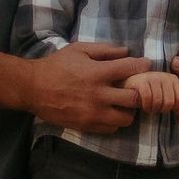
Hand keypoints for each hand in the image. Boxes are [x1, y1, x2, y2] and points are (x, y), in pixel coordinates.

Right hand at [24, 42, 147, 133]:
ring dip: (128, 110)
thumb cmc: (56, 66)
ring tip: (122, 103)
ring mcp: (93, 113)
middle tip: (135, 88)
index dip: (142, 65)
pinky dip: (114, 121)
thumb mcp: (79, 50)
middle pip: (135, 98)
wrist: (33, 88)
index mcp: (98, 73)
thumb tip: (126, 51)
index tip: (146, 64)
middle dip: (138, 92)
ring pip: (126, 118)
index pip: (130, 69)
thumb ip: (104, 50)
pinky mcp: (87, 125)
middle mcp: (99, 95)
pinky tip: (109, 112)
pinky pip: (111, 129)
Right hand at [123, 71, 178, 114]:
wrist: (129, 82)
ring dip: (152, 109)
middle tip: (155, 108)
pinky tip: (142, 105)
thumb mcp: (165, 96)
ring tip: (148, 107)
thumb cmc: (150, 90)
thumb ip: (177, 105)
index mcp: (173, 78)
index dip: (173, 107)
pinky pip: (147, 99)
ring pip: (158, 102)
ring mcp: (152, 77)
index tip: (165, 106)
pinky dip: (145, 106)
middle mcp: (164, 76)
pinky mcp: (141, 81)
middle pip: (169, 102)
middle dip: (161, 110)